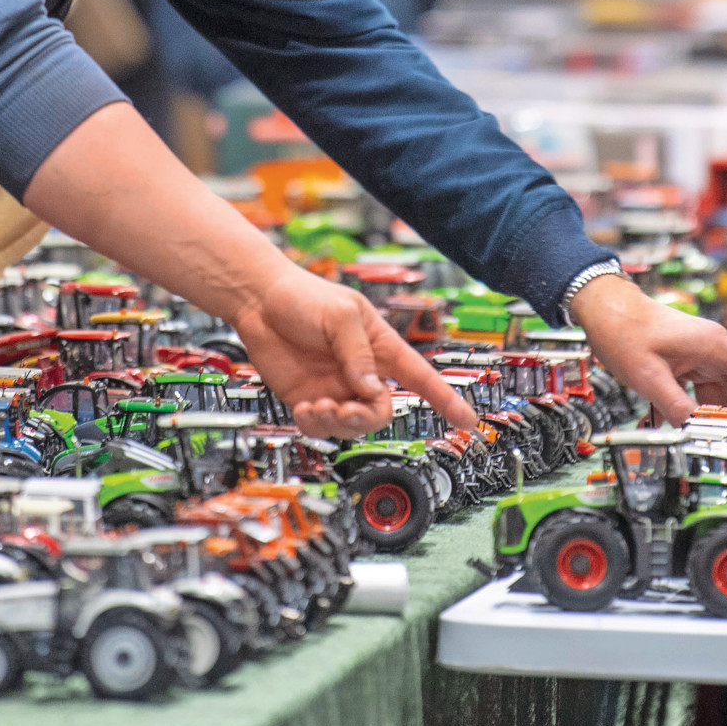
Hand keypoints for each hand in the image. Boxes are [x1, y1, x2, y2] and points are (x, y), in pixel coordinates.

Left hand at [229, 263, 477, 438]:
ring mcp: (335, 388)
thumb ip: (358, 354)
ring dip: (338, 423)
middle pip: (382, 411)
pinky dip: (316, 426)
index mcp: (381, 347)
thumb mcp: (340, 315)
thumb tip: (371, 392)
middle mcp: (361, 373)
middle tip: (346, 409)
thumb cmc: (303, 297)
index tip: (468, 421)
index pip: (421, 377)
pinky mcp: (308, 399)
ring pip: (352, 425)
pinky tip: (305, 409)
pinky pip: (322, 428)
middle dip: (367, 418)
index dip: (446, 399)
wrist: (258, 301)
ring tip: (318, 406)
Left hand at [569, 270, 726, 432]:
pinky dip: (706, 408)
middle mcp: (713, 349)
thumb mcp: (649, 376)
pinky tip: (703, 426)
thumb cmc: (625, 331)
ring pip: (723, 391)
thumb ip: (676, 407)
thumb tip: (694, 433)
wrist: (605, 308)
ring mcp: (700, 354)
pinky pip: (704, 389)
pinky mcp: (686, 360)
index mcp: (714, 347)